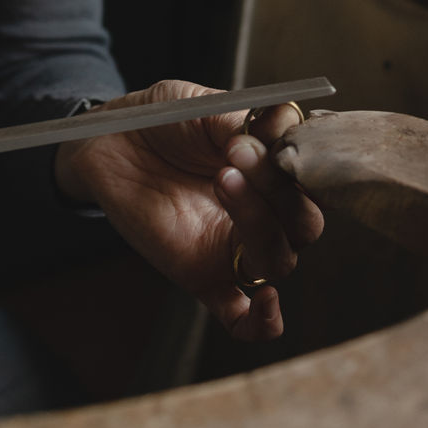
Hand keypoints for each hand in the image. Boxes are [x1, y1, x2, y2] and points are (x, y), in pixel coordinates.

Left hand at [53, 79, 323, 339]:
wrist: (111, 139)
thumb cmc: (162, 120)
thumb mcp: (203, 105)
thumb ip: (243, 118)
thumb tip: (285, 118)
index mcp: (274, 173)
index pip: (316, 182)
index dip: (308, 165)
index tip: (277, 137)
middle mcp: (263, 213)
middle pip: (304, 224)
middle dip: (279, 189)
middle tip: (238, 153)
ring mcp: (233, 248)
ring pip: (278, 260)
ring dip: (260, 225)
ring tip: (222, 179)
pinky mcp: (202, 277)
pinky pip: (241, 319)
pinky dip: (262, 322)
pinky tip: (265, 302)